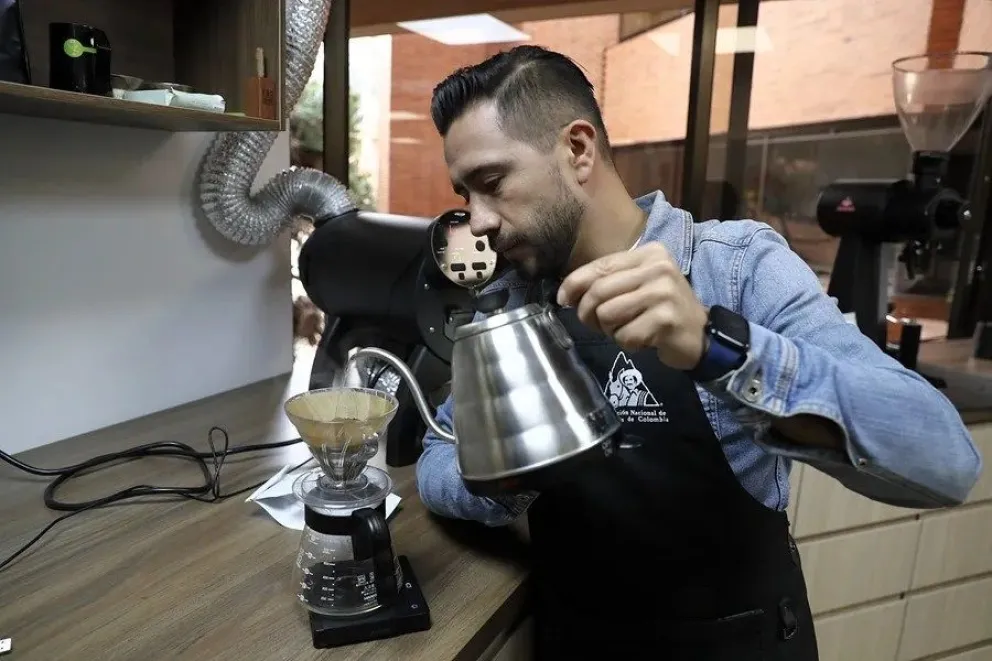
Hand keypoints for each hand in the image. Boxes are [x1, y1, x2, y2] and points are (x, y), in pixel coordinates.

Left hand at [557, 242, 707, 369]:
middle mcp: (658, 268)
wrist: (700, 334)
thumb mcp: (637, 285)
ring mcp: (663, 293)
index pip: (600, 266)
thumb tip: (565, 293)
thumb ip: (607, 282)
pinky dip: (627, 343)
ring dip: (610, 330)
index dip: (574, 283)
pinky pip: (625, 335)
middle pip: (599, 291)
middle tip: (597, 325)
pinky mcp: (665, 320)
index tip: (562, 299)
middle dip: (588, 313)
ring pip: (607, 314)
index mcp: (649, 253)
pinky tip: (643, 340)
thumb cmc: (662, 308)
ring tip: (626, 329)